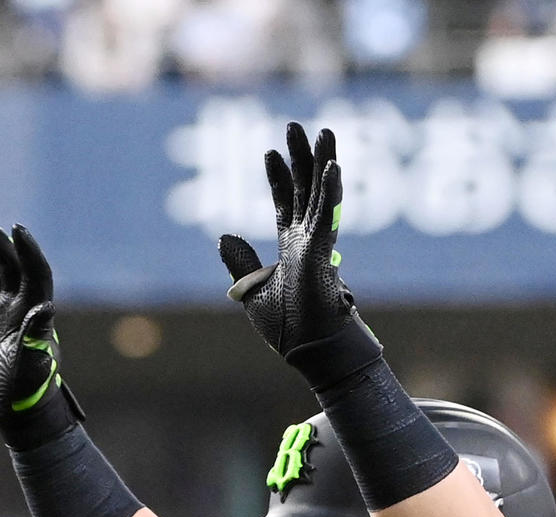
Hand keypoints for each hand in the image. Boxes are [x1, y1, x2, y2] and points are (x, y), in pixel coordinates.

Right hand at [0, 208, 82, 447]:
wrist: (15, 408)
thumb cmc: (27, 390)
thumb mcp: (32, 364)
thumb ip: (36, 336)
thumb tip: (45, 307)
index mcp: (37, 313)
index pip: (36, 273)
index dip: (28, 251)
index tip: (17, 229)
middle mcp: (22, 305)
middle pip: (11, 262)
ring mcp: (3, 309)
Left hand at [219, 123, 378, 383]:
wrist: (307, 352)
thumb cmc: (287, 330)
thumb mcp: (252, 292)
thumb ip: (241, 263)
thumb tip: (223, 236)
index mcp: (292, 249)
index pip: (285, 204)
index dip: (278, 178)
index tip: (268, 152)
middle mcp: (307, 241)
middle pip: (306, 189)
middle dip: (302, 157)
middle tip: (296, 125)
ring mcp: (317, 246)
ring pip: (321, 195)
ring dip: (323, 162)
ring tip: (324, 131)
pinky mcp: (322, 255)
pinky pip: (328, 217)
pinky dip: (330, 192)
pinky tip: (333, 167)